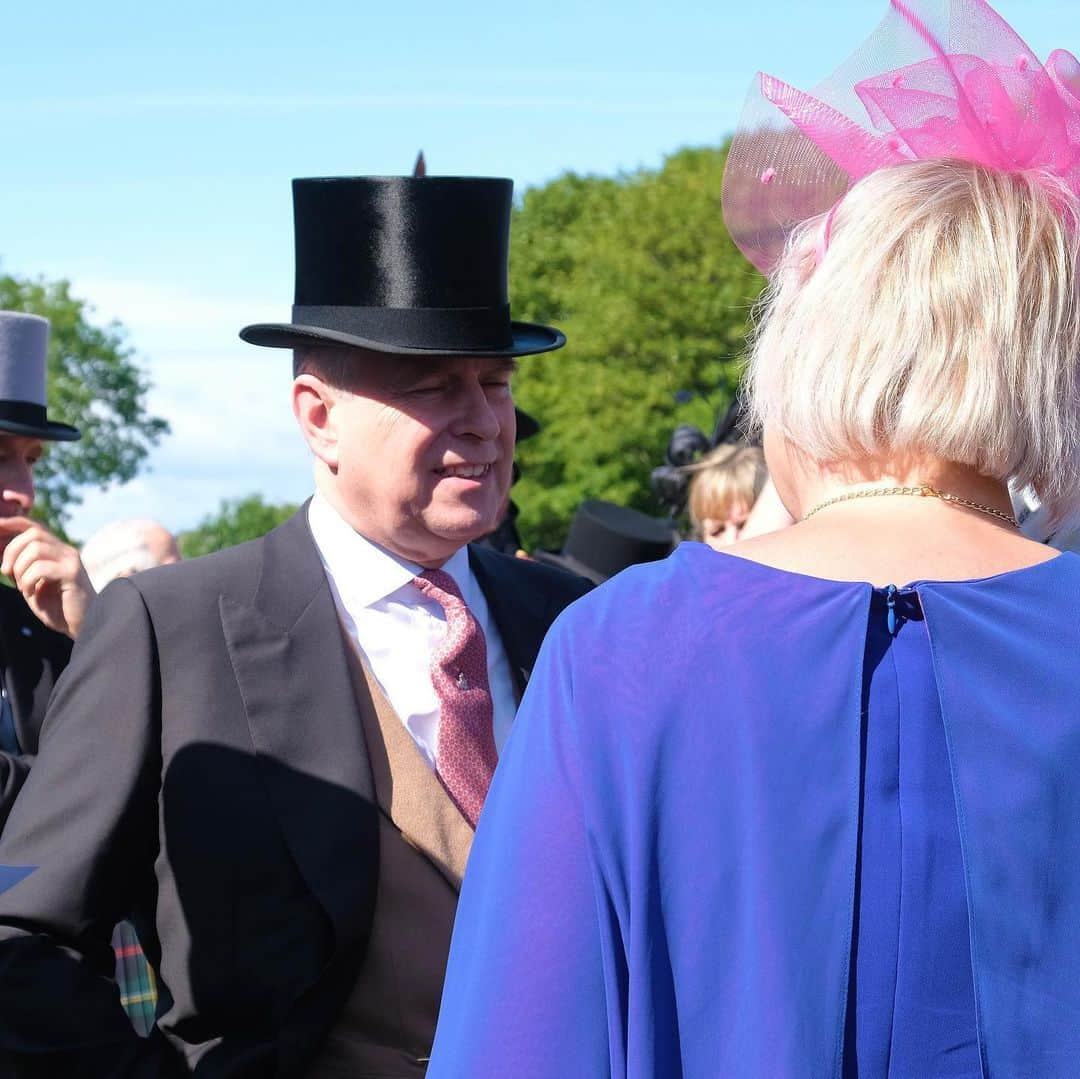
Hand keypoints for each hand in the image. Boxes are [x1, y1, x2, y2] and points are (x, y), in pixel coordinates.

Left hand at [0, 517, 96, 638]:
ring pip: (36, 549)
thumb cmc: (56, 607)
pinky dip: (28, 581)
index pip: (34, 526)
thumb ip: (20, 568)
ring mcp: (71, 561)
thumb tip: (1, 557)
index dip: (13, 523)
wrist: (81, 626)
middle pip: (33, 534)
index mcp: (57, 551)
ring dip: (20, 568)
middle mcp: (66, 552)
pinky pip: (41, 568)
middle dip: (12, 551)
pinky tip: (31, 593)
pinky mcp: (72, 574)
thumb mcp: (32, 584)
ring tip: (22, 586)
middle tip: (6, 573)